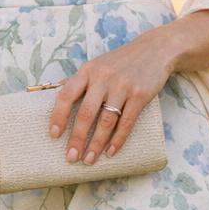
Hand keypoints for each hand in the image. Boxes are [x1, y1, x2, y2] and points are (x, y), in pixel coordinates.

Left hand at [47, 30, 174, 164]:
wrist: (155, 50)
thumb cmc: (121, 61)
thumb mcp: (97, 64)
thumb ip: (79, 79)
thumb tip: (56, 92)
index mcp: (88, 71)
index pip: (67, 95)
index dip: (58, 116)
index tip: (53, 135)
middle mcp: (103, 78)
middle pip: (86, 113)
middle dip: (77, 138)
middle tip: (71, 157)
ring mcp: (122, 87)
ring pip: (106, 121)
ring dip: (96, 143)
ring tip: (89, 159)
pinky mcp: (140, 95)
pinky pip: (126, 122)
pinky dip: (118, 139)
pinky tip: (111, 152)